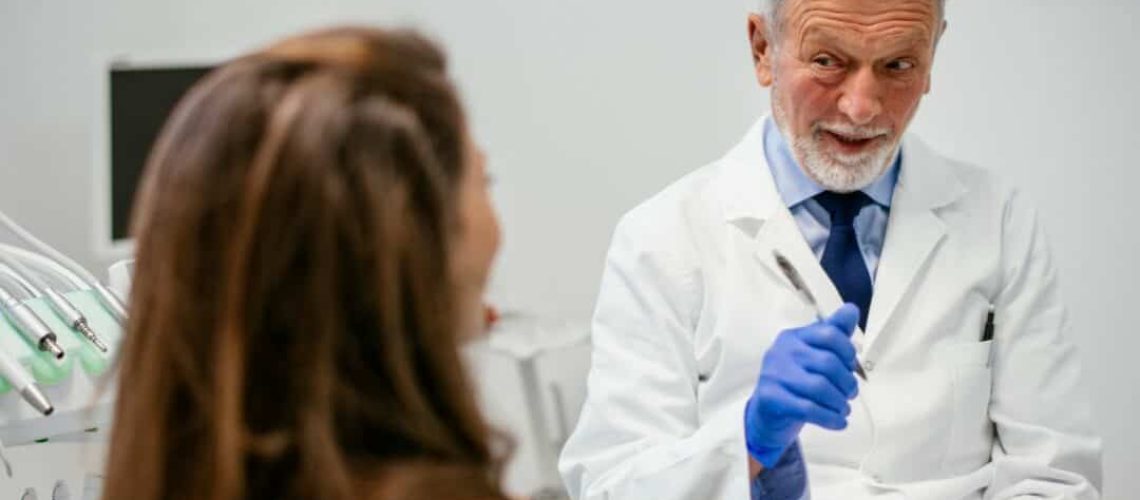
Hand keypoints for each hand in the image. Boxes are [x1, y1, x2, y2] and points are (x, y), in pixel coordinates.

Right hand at [744, 303, 860, 467]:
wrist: (768, 412)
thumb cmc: (795, 380)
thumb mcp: (813, 354)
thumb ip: (834, 333)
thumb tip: (852, 309)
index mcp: (793, 337)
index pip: (830, 334)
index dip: (848, 352)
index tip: (851, 366)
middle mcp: (781, 351)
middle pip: (828, 363)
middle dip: (847, 382)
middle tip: (851, 393)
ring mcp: (773, 374)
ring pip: (820, 388)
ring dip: (840, 402)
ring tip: (844, 408)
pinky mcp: (771, 398)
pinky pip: (809, 409)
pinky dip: (830, 418)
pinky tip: (839, 421)